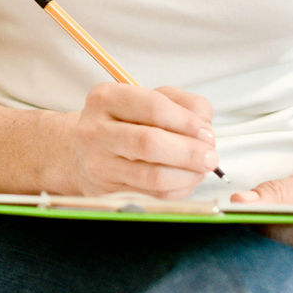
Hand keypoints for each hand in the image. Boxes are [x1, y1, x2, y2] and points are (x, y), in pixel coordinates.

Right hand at [59, 83, 216, 197]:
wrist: (82, 151)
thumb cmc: (122, 123)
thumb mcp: (147, 99)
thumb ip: (182, 103)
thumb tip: (204, 126)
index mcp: (105, 98)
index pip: (154, 107)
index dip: (187, 122)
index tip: (207, 133)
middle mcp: (95, 130)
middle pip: (150, 143)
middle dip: (189, 152)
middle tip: (210, 156)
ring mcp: (99, 163)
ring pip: (153, 175)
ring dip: (188, 175)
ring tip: (200, 169)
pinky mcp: (107, 191)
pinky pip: (153, 195)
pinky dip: (178, 189)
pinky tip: (185, 180)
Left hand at [231, 172, 292, 276]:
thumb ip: (280, 190)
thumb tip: (243, 200)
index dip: (270, 224)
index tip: (242, 211)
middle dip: (262, 237)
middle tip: (239, 220)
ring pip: (290, 267)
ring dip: (265, 249)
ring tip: (249, 229)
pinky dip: (274, 257)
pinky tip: (262, 243)